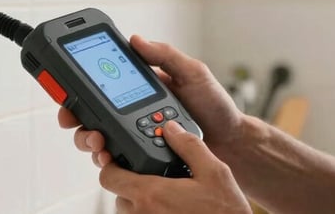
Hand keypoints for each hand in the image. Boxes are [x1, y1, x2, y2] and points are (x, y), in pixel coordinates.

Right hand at [57, 35, 244, 164]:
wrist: (229, 141)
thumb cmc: (214, 104)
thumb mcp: (193, 72)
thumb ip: (165, 55)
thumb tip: (135, 39)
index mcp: (140, 85)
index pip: (102, 80)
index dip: (78, 84)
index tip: (65, 87)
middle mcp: (131, 108)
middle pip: (89, 111)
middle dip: (74, 116)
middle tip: (74, 119)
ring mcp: (134, 132)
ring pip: (95, 136)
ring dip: (87, 138)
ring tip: (97, 141)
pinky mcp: (139, 153)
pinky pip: (114, 156)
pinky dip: (105, 157)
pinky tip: (107, 156)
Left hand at [100, 120, 250, 213]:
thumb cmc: (225, 212)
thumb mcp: (214, 172)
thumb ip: (189, 145)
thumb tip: (171, 128)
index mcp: (150, 195)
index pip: (108, 177)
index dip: (112, 165)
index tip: (123, 161)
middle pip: (118, 194)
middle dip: (131, 184)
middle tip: (155, 178)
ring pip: (128, 212)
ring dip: (140, 203)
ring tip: (167, 197)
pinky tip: (172, 210)